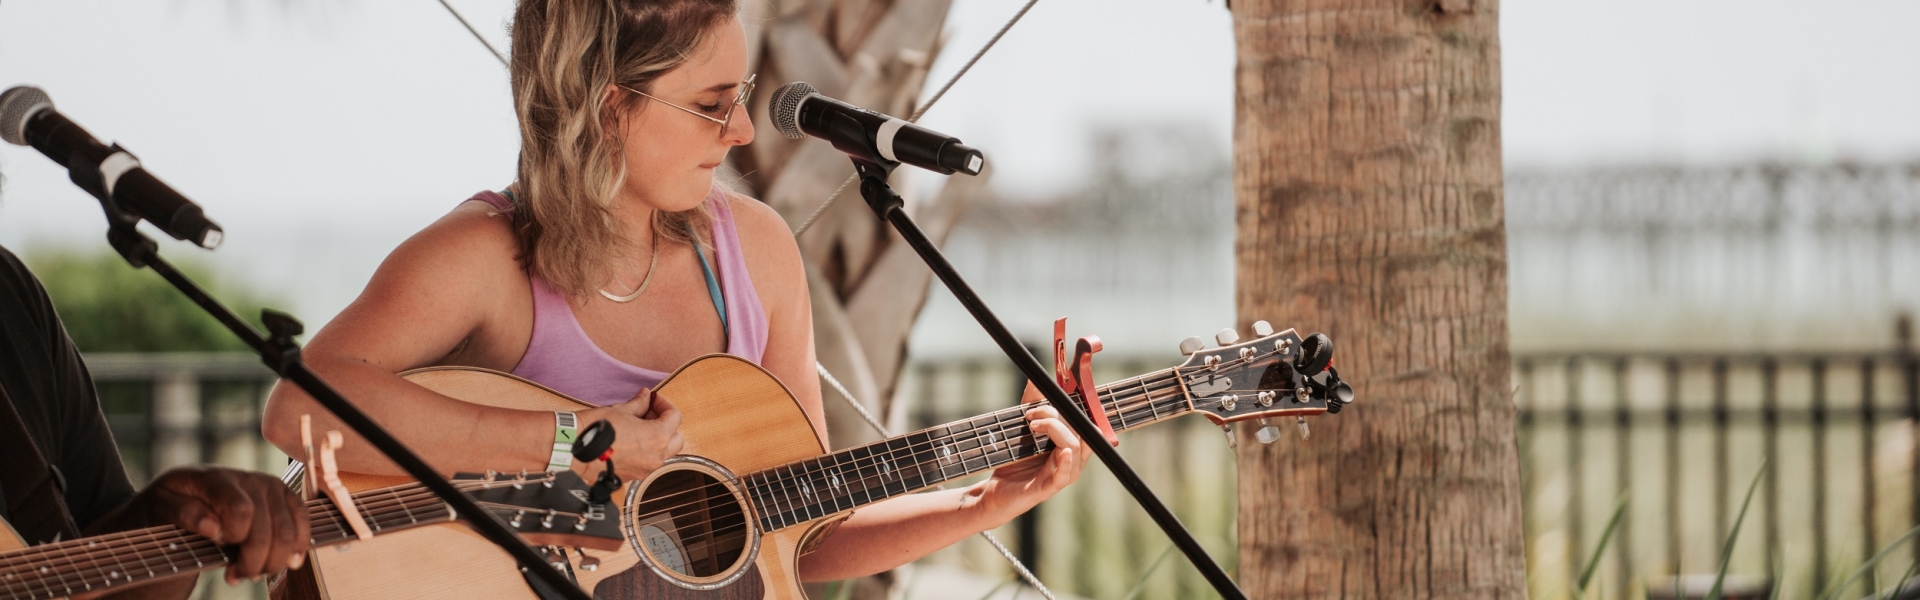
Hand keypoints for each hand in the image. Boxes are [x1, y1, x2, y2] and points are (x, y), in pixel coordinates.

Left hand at [134, 466, 311, 584]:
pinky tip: (288, 563)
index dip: (235, 539)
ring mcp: (269, 487)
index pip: (241, 511)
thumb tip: (213, 527)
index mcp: (216, 478)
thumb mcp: (158, 506)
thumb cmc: (166, 504)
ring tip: (252, 572)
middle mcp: (248, 478)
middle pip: (268, 528)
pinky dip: (299, 547)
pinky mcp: (283, 497)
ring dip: (273, 561)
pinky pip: (302, 522)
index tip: (217, 548)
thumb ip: (182, 513)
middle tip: (236, 575)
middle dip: (255, 561)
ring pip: (288, 532)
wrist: (180, 496)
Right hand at [579, 387, 684, 480]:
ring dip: (657, 438)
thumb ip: (639, 403)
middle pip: (676, 438)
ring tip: (637, 425)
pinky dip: (645, 450)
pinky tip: (629, 440)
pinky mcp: (632, 476)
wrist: (572, 450)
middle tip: (648, 412)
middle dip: (666, 423)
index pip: (675, 417)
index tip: (652, 399)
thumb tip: (646, 396)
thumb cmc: (594, 429)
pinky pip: (647, 462)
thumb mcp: (621, 410)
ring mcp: (644, 469)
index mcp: (657, 437)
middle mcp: (655, 457)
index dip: (664, 404)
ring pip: (663, 452)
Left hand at [974, 405, 1090, 522]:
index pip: (1084, 424)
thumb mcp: (1022, 430)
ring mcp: (1062, 475)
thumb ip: (1032, 406)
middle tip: (1031, 414)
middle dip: (1056, 416)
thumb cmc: (1012, 462)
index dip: (1072, 408)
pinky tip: (1063, 451)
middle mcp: (1072, 461)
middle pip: (1079, 431)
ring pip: (1074, 447)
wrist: (994, 491)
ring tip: (1032, 426)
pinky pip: (1065, 475)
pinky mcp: (1048, 488)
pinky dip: (1066, 462)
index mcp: (1070, 446)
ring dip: (1055, 430)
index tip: (1049, 399)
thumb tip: (1035, 380)